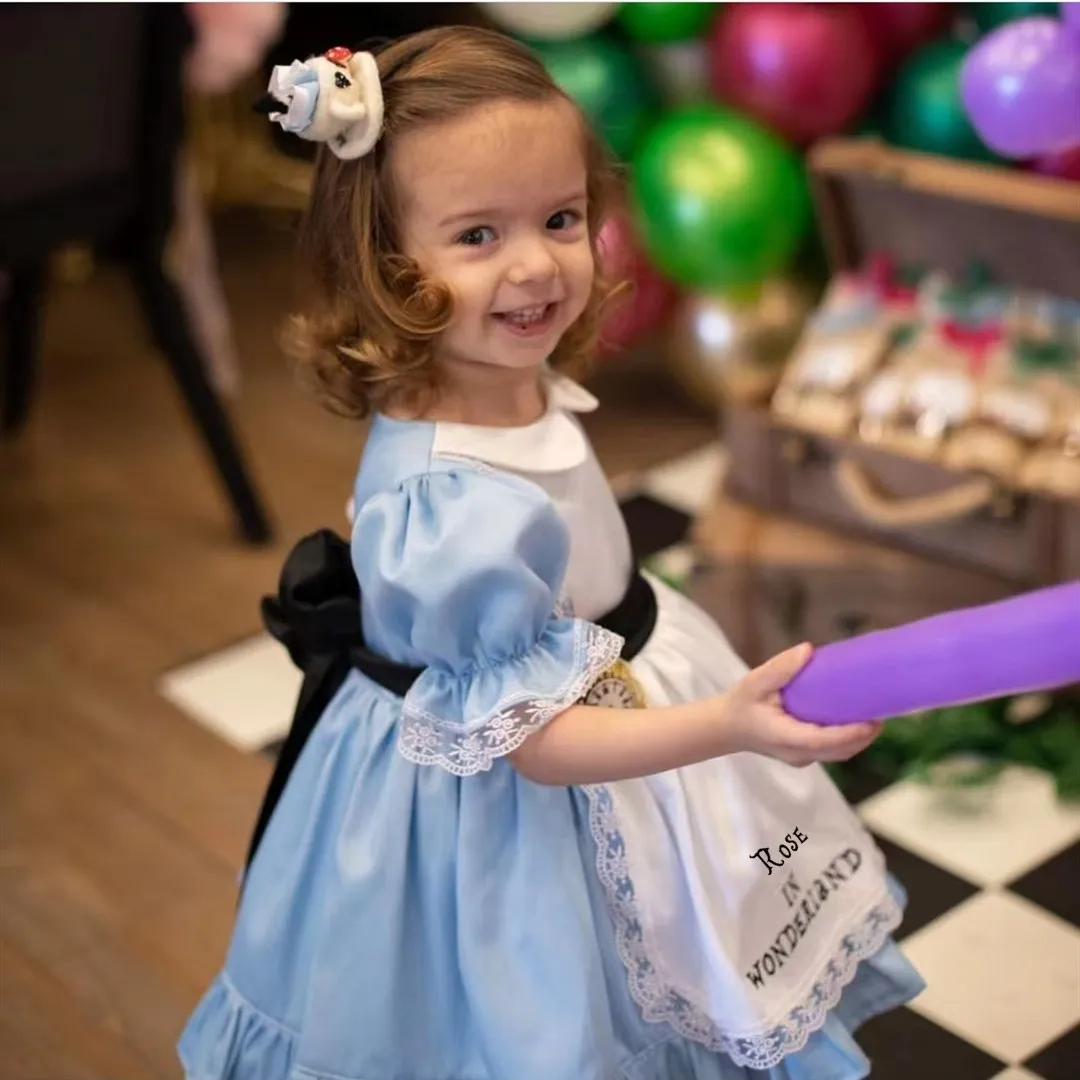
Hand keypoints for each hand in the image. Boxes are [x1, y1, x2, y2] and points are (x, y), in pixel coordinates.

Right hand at [720, 643, 881, 766]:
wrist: (727, 727)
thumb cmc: (741, 703)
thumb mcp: (754, 682)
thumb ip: (779, 668)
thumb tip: (808, 650)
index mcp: (784, 737)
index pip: (822, 741)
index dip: (849, 734)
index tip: (872, 721)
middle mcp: (797, 753)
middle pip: (839, 751)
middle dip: (864, 736)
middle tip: (883, 710)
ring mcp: (803, 757)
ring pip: (839, 754)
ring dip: (861, 739)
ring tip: (877, 713)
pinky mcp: (806, 754)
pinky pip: (833, 750)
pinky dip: (850, 739)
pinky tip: (859, 720)